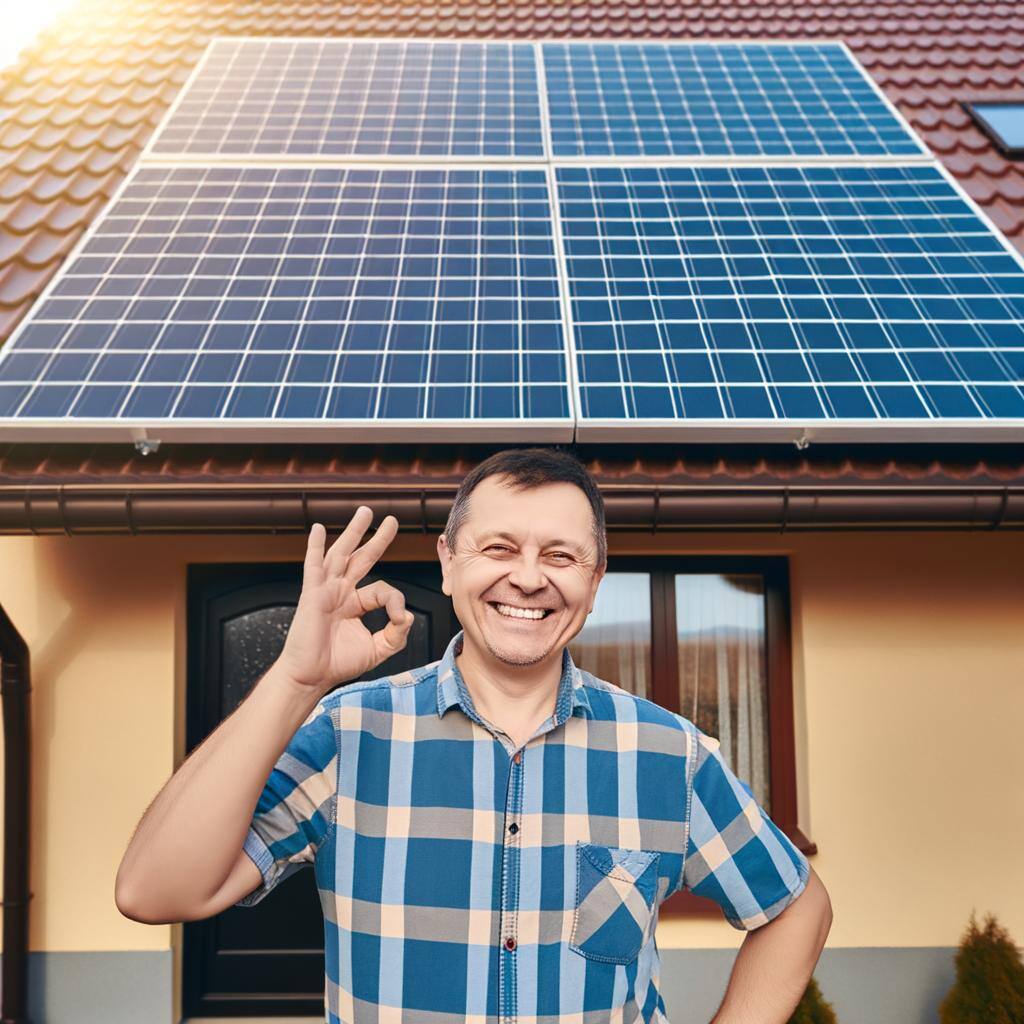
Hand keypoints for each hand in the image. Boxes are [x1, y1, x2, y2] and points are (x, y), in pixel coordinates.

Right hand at [275, 507, 414, 693]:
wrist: (311, 677)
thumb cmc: (338, 664)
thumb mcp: (377, 650)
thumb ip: (396, 634)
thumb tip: (407, 616)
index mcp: (355, 604)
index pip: (382, 590)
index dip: (395, 602)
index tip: (399, 618)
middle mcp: (341, 593)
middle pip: (362, 558)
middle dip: (377, 539)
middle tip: (391, 520)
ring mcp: (326, 591)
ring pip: (341, 554)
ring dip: (353, 532)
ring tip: (365, 512)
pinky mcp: (312, 594)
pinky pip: (314, 566)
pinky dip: (315, 547)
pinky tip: (318, 529)